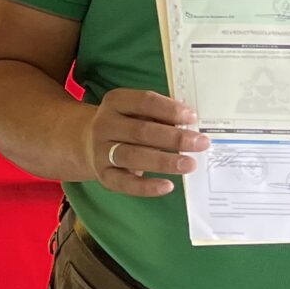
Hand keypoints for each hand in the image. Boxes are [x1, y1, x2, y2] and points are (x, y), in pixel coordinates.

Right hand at [86, 88, 206, 196]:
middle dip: (173, 138)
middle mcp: (104, 125)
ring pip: (133, 156)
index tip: (192, 117)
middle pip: (140, 131)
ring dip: (163, 161)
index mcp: (115, 102)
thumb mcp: (138, 111)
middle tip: (201, 143)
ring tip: (190, 165)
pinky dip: (146, 186)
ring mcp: (101, 151)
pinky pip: (124, 183)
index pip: (143, 102)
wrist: (88, 142)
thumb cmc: (127, 124)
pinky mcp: (103, 175)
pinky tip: (167, 186)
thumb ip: (160, 115)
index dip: (168, 109)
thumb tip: (191, 125)